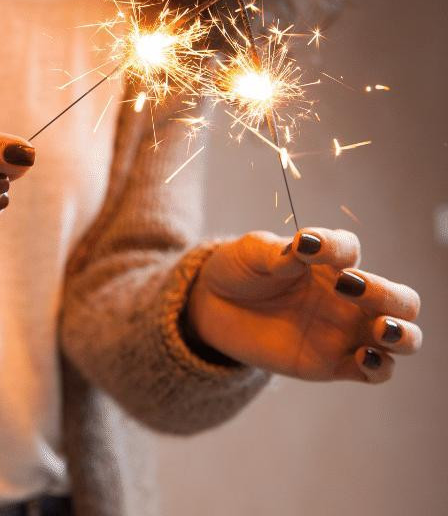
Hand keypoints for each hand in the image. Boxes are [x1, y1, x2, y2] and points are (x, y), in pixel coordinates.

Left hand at [185, 228, 422, 381]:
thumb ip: (277, 251)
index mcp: (328, 261)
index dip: (334, 246)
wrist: (215, 306)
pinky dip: (380, 367)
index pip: (349, 248)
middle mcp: (347, 295)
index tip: (304, 246)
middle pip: (399, 298)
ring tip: (380, 328)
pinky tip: (362, 357)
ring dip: (403, 333)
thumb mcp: (252, 253)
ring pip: (402, 337)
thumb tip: (303, 247)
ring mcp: (344, 331)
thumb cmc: (240, 269)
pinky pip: (375, 371)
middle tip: (349, 288)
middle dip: (387, 294)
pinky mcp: (334, 364)